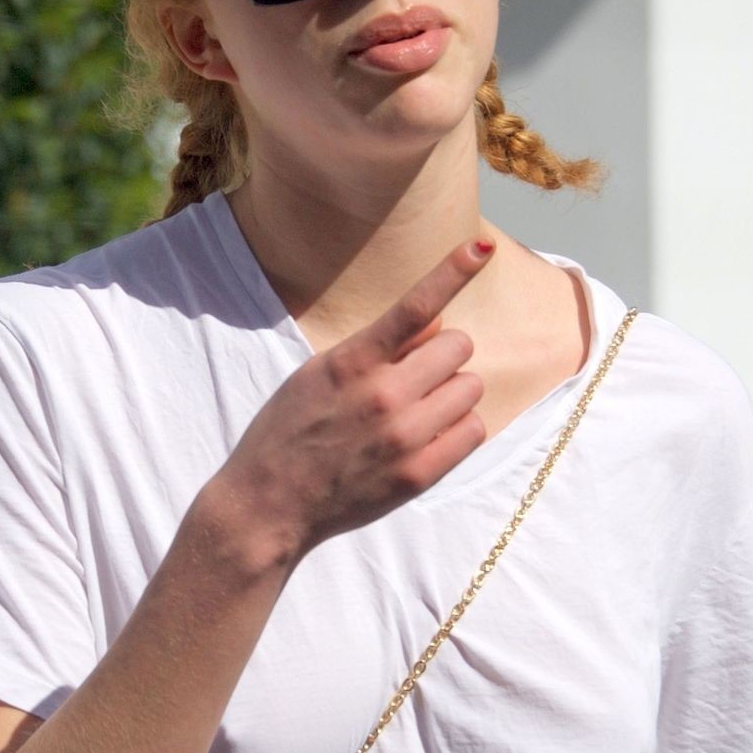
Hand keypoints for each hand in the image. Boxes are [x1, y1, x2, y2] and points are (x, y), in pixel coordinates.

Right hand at [220, 237, 496, 563]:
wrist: (270, 504)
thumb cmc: (287, 432)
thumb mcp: (317, 373)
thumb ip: (374, 348)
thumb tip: (432, 321)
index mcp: (352, 362)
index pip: (415, 307)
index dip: (453, 271)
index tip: (482, 248)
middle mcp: (383, 396)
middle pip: (458, 348)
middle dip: (443, 356)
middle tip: (416, 376)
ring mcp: (405, 436)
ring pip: (471, 388)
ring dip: (452, 392)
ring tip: (419, 409)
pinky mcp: (420, 473)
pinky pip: (473, 431)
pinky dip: (458, 427)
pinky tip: (429, 433)